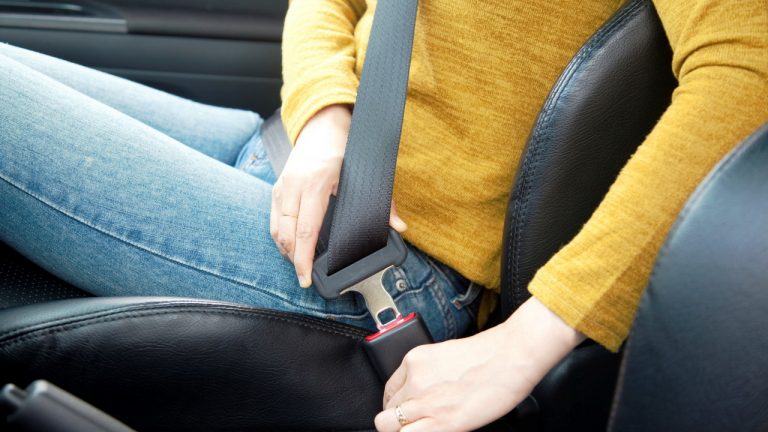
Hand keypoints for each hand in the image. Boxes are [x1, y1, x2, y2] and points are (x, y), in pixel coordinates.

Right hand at [270, 105, 406, 286]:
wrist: (321, 125)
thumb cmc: (343, 148)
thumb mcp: (365, 174)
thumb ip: (383, 203)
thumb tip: (399, 227)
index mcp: (316, 183)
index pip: (306, 230)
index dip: (304, 258)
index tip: (306, 277)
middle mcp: (294, 185)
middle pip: (287, 234)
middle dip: (294, 260)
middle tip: (305, 278)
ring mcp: (282, 186)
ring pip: (277, 229)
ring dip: (286, 251)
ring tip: (300, 266)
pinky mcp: (276, 188)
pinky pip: (274, 220)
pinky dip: (281, 238)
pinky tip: (292, 248)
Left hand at [374, 297, 584, 431]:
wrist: (510, 357)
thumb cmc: (488, 354)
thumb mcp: (445, 355)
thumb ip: (428, 373)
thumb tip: (424, 391)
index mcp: (414, 360)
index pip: (389, 389)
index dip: (394, 404)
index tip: (402, 410)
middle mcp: (414, 380)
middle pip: (387, 409)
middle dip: (397, 419)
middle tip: (412, 423)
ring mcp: (425, 402)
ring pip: (388, 426)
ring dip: (401, 430)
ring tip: (420, 428)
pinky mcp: (441, 422)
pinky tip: (429, 430)